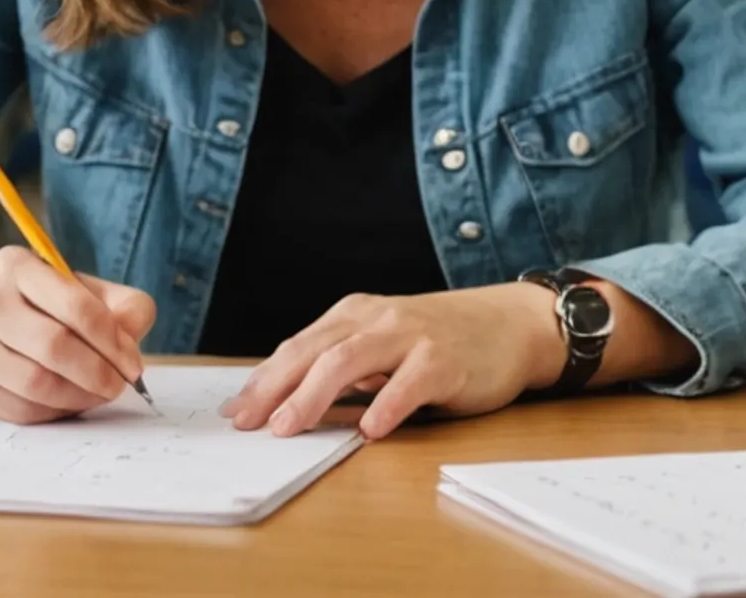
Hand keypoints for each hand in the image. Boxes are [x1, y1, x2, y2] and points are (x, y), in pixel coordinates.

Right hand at [0, 246, 156, 423]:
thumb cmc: (35, 305)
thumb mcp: (78, 288)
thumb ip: (121, 305)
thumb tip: (131, 339)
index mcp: (17, 267)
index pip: (76, 305)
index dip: (113, 340)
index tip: (133, 363)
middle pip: (54, 347)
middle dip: (98, 373)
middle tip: (118, 385)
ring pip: (35, 385)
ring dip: (79, 397)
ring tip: (98, 394)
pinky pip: (18, 410)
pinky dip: (53, 412)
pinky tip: (68, 402)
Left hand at [224, 284, 563, 440]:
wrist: (511, 324)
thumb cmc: (441, 341)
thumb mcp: (384, 342)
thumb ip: (340, 366)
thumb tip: (278, 403)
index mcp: (356, 315)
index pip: (298, 347)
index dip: (263, 380)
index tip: (234, 414)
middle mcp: (378, 319)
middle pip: (315, 352)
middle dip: (276, 388)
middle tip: (249, 424)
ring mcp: (411, 337)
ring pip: (350, 361)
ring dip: (314, 395)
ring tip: (290, 427)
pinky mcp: (445, 360)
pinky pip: (410, 383)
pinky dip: (387, 405)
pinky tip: (370, 429)